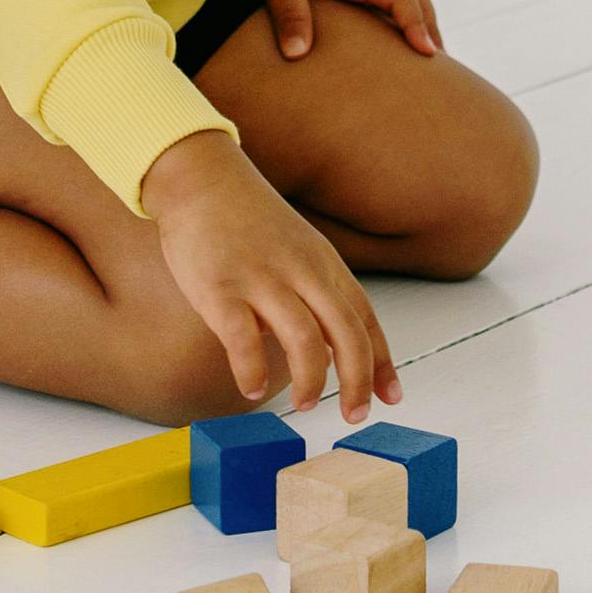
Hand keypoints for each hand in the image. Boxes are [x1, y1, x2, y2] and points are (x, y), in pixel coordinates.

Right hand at [140, 129, 400, 421]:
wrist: (201, 177)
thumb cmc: (247, 219)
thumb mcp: (298, 247)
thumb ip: (314, 291)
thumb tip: (324, 346)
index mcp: (323, 264)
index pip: (365, 319)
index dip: (382, 363)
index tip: (390, 397)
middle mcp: (301, 272)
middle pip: (347, 334)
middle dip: (357, 382)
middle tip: (353, 415)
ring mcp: (261, 280)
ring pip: (305, 342)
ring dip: (311, 383)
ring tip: (303, 405)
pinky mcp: (220, 288)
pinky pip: (243, 341)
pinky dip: (252, 372)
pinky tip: (251, 388)